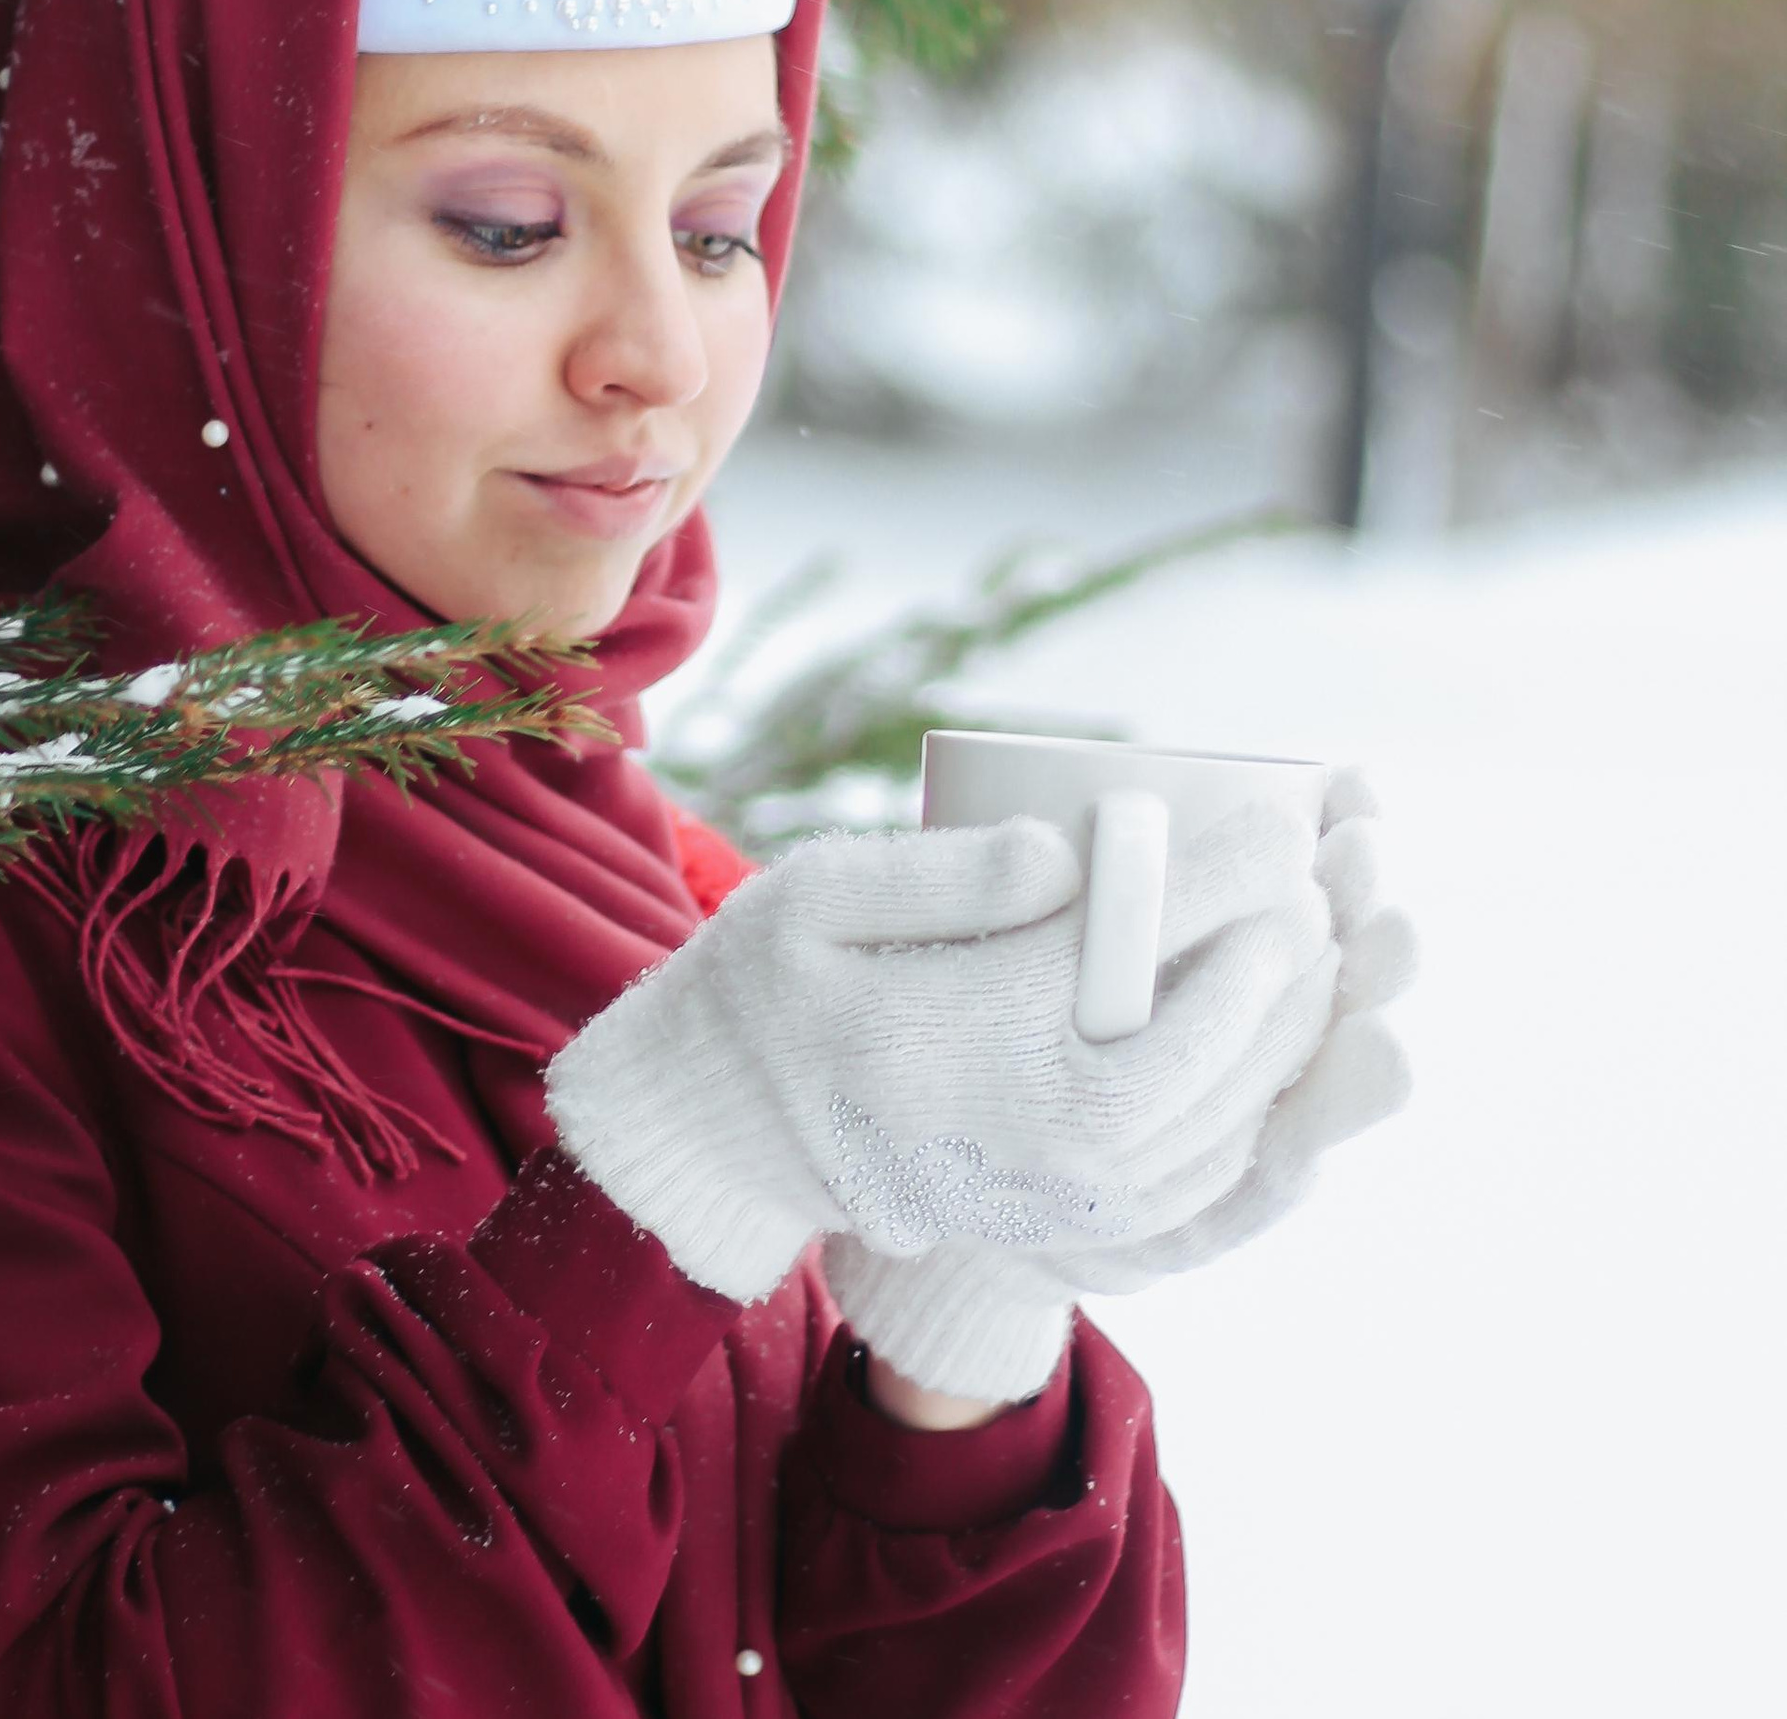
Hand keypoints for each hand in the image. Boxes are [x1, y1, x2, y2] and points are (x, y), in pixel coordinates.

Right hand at [545, 793, 1337, 1305]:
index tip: (1276, 827)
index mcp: (949, 1034)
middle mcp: (1015, 1130)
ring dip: (1294, 1037)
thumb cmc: (772, 986)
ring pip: (1218, 1122)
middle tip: (1324, 885)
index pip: (1118, 952)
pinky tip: (1286, 1050)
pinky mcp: (1070, 1231)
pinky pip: (1205, 1181)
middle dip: (1280, 962)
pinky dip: (1265, 1112)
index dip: (1214, 885)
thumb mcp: (815, 896)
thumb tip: (1078, 855)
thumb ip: (947, 873)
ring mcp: (1051, 1198)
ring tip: (1328, 950)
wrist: (729, 1135)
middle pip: (1196, 1048)